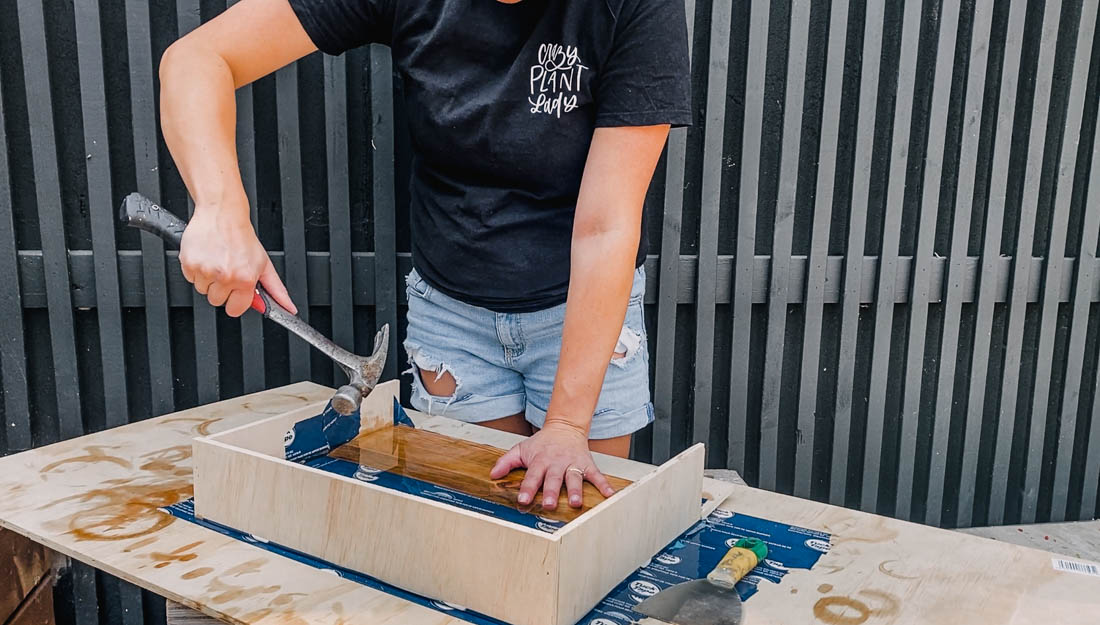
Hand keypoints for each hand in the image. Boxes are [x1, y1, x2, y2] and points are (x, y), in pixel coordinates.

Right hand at [179, 202, 295, 317]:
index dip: (235, 300)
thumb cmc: (242, 238)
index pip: (235, 309)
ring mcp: (206, 270)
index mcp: (245, 279)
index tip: (236, 291)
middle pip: (217, 301)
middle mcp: (225, 276)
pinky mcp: (189, 263)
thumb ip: (276, 290)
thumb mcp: (264, 264)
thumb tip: (288, 308)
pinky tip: (207, 257)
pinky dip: (197, 270)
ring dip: (208, 279)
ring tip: (217, 261)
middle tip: (227, 270)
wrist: (223, 214)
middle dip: (221, 289)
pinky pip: (190, 278)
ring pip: (203, 290)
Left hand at [490, 422, 616, 510]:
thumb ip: (506, 462)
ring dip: (575, 490)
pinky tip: (609, 495)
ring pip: (573, 478)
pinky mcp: (586, 464)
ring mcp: (573, 464)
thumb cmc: (542, 443)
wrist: (564, 426)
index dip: (527, 488)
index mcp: (540, 461)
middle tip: (548, 504)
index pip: (532, 476)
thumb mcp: (521, 449)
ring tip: (576, 503)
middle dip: (551, 492)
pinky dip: (603, 484)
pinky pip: (596, 475)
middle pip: (553, 479)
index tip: (522, 500)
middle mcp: (556, 463)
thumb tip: (493, 474)